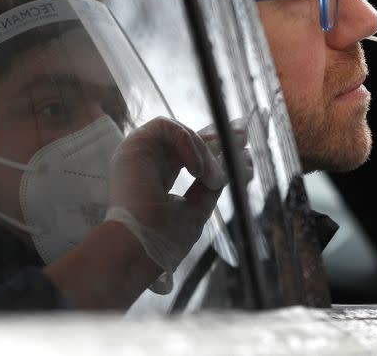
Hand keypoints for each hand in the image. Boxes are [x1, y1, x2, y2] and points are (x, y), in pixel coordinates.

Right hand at [107, 117, 225, 287]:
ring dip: (203, 151)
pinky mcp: (134, 146)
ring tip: (210, 178)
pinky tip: (196, 170)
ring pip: (181, 133)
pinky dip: (187, 143)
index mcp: (159, 179)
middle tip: (242, 133)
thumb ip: (210, 187)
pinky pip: (166, 126)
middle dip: (217, 136)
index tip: (242, 149)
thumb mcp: (196, 209)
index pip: (189, 155)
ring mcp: (141, 153)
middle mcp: (149, 163)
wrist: (138, 249)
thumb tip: (231, 166)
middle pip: (186, 138)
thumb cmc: (163, 238)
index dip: (214, 149)